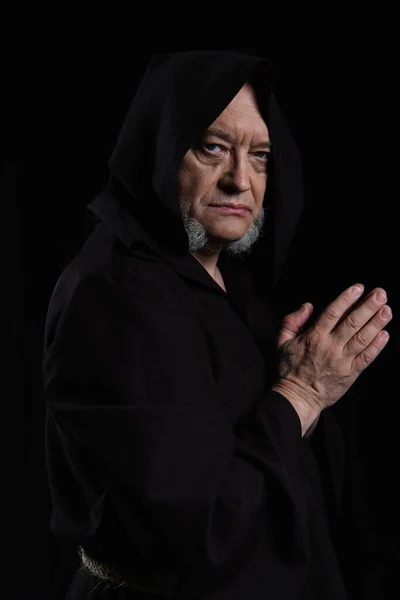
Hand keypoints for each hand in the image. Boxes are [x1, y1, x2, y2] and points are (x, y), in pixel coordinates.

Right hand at [272, 284, 391, 433]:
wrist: (297, 398)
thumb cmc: (289, 369)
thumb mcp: (281, 342)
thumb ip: (292, 321)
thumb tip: (308, 306)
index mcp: (314, 337)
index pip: (333, 313)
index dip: (347, 299)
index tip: (359, 288)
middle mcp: (330, 347)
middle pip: (352, 322)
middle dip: (368, 306)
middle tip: (380, 294)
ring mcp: (342, 360)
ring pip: (363, 338)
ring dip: (376, 323)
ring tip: (387, 310)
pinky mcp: (350, 373)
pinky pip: (366, 357)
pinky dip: (377, 346)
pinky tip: (385, 334)